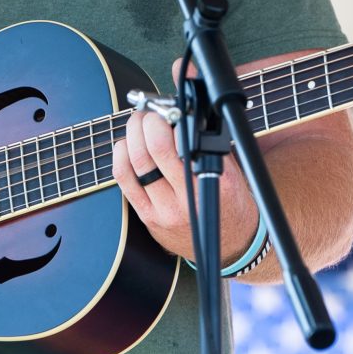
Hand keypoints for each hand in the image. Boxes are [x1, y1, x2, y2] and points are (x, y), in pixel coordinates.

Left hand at [109, 107, 258, 264]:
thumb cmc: (231, 202)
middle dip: (146, 123)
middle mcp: (185, 199)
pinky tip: (127, 145)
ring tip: (138, 124)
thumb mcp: (230, 169)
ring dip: (131, 135)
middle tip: (149, 113)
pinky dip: (121, 156)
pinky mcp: (147, 216)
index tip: (168, 109)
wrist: (230, 245)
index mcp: (211, 183)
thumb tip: (188, 108)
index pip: (183, 145)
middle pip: (153, 151)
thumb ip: (209, 140)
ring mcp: (163, 210)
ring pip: (134, 163)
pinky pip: (124, 180)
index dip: (169, 121)